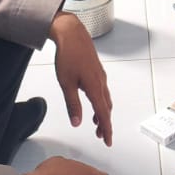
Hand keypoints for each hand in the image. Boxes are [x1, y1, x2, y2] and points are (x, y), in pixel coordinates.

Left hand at [50, 12, 113, 145]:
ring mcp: (100, 75)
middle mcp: (100, 82)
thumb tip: (77, 123)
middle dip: (105, 124)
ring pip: (105, 99)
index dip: (106, 129)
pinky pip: (102, 90)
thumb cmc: (68, 55)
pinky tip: (94, 101)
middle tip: (101, 136)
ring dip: (102, 112)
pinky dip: (101, 101)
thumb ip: (72, 104)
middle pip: (106, 108)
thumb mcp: (66, 83)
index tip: (108, 141)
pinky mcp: (96, 70)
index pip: (103, 114)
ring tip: (96, 123)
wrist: (71, 33)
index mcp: (94, 87)